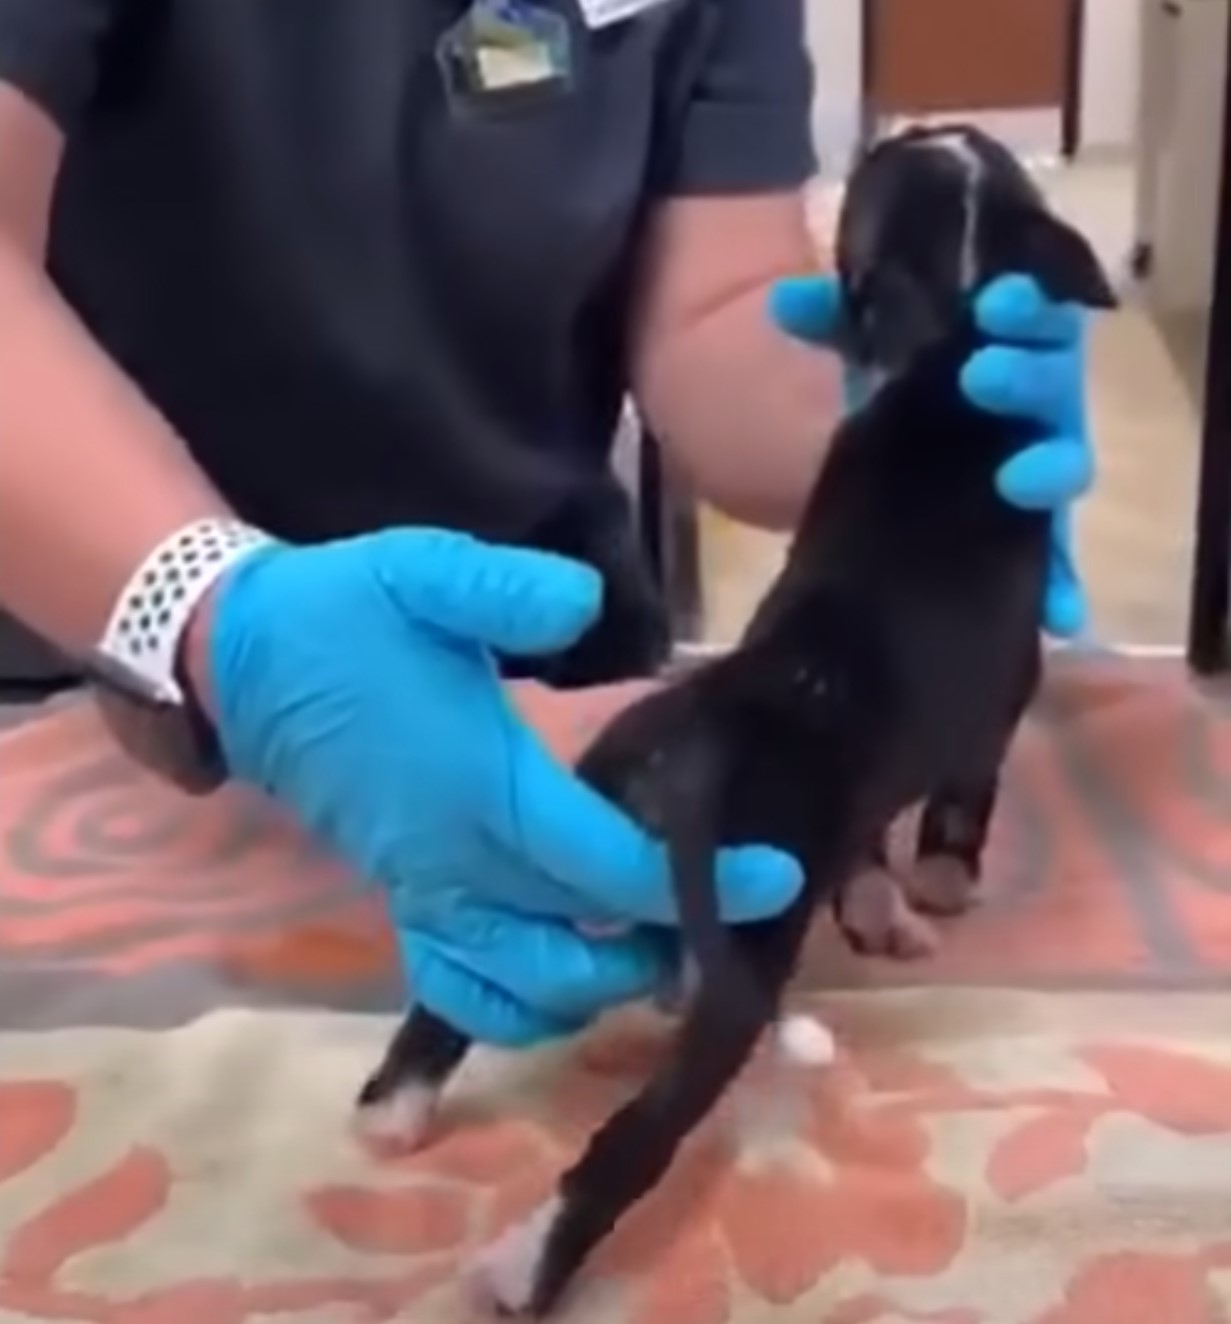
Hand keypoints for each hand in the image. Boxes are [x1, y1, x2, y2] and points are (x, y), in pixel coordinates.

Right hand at [199, 528, 803, 1046]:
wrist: (245, 660)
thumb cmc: (346, 615)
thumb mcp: (426, 573)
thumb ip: (507, 591)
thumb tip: (583, 603)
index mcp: (479, 786)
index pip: (605, 866)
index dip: (697, 881)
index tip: (775, 876)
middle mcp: (454, 861)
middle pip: (573, 953)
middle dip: (653, 952)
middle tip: (716, 915)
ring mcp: (422, 893)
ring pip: (517, 992)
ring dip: (591, 990)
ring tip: (649, 945)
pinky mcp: (401, 902)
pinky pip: (461, 988)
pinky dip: (517, 1007)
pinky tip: (563, 976)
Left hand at [769, 272, 1092, 636]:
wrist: (898, 477)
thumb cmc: (902, 398)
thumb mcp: (870, 361)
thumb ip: (836, 325)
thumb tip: (785, 300)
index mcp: (1009, 348)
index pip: (1036, 315)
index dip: (1026, 304)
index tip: (993, 301)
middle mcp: (1034, 408)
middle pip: (1053, 384)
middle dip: (1024, 377)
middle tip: (980, 375)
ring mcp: (1037, 474)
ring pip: (1064, 467)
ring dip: (1048, 469)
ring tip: (1016, 479)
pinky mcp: (1031, 540)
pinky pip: (1055, 565)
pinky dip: (1062, 586)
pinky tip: (1060, 613)